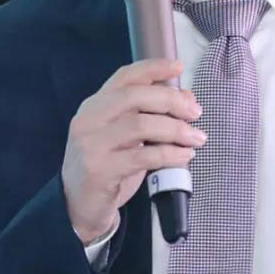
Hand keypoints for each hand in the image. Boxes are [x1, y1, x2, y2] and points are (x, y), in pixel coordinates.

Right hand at [61, 57, 207, 243]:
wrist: (78, 206)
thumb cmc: (107, 166)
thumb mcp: (127, 137)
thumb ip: (151, 114)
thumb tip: (187, 96)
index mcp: (95, 105)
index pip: (124, 77)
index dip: (153, 68)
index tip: (178, 67)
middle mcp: (89, 120)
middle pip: (135, 97)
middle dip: (171, 101)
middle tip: (196, 112)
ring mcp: (91, 145)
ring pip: (140, 125)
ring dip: (176, 130)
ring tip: (197, 138)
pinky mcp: (100, 171)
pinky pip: (143, 157)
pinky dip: (170, 154)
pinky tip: (185, 156)